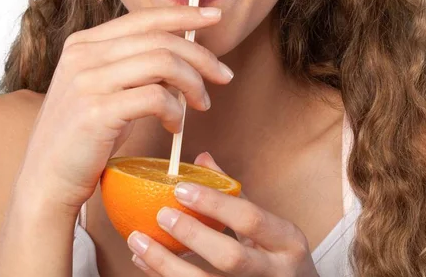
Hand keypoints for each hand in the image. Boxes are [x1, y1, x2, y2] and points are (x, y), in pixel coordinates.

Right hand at [17, 6, 232, 211]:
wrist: (46, 181)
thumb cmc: (86, 136)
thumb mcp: (108, 89)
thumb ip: (138, 67)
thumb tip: (186, 56)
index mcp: (85, 43)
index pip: (144, 17)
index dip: (184, 14)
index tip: (215, 16)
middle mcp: (83, 54)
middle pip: (160, 39)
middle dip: (202, 56)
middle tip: (223, 76)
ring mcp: (87, 81)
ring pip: (163, 62)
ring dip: (193, 83)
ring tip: (201, 104)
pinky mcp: (96, 111)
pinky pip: (156, 97)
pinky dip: (176, 110)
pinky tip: (176, 125)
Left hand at [127, 152, 319, 276]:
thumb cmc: (280, 257)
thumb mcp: (270, 226)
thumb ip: (236, 196)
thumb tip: (201, 159)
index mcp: (287, 241)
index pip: (250, 218)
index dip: (214, 203)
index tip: (181, 188)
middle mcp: (275, 272)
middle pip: (230, 258)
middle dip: (192, 235)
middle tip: (161, 214)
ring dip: (167, 266)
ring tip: (138, 243)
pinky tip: (146, 264)